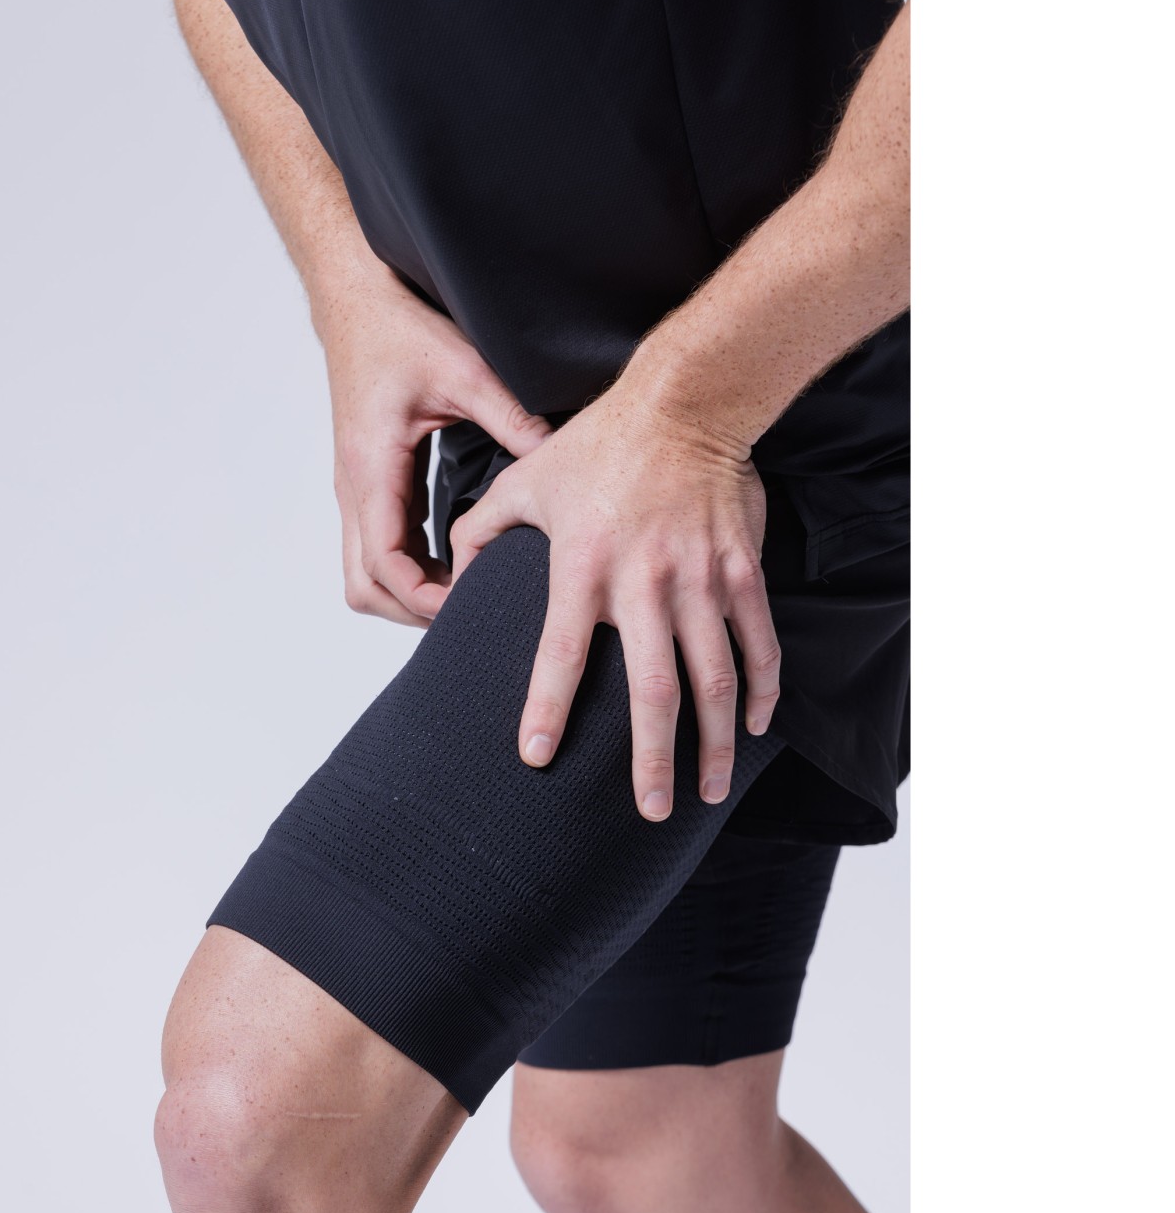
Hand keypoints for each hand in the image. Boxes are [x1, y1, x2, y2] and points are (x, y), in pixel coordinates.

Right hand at [319, 273, 552, 626]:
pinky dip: (408, 568)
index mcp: (372, 467)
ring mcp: (356, 487)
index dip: (424, 598)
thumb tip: (558, 465)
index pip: (385, 563)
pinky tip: (454, 563)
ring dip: (406, 593)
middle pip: (363, 585)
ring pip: (363, 573)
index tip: (468, 606)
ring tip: (464, 594)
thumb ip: (512, 418)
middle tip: (469, 612)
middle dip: (411, 610)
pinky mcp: (368, 482)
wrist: (356, 300)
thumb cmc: (399, 329)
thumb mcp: (465, 369)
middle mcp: (355, 486)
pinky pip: (378, 546)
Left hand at [447, 380, 781, 817]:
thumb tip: (449, 572)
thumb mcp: (525, 480)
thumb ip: (482, 529)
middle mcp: (644, 582)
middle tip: (650, 810)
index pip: (560, 654)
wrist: (683, 402)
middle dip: (654, 759)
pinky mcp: (740, 569)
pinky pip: (758, 641)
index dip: (547, 708)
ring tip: (707, 791)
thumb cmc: (599, 443)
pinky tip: (756, 728)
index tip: (537, 758)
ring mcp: (699, 579)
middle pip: (653, 689)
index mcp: (582, 567)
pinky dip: (763, 689)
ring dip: (714, 742)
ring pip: (716, 678)